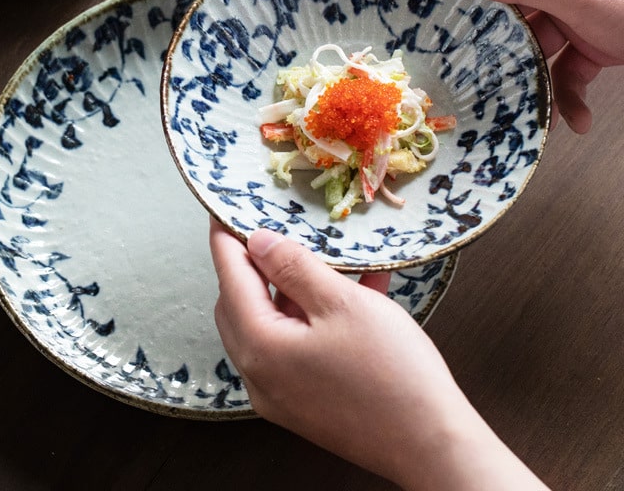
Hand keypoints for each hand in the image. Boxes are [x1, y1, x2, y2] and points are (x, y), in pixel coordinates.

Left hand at [210, 219, 548, 489]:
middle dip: (253, 265)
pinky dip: (310, 318)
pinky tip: (348, 293)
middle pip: (240, 304)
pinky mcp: (304, 404)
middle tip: (272, 231)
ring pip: (268, 325)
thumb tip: (257, 242)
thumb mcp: (343, 303)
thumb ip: (294, 267)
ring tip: (319, 259)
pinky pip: (293, 347)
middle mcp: (259, 375)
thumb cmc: (392, 372)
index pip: (229, 278)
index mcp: (260, 346)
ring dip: (287, 290)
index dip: (226, 239)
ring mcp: (279, 395)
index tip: (224, 211)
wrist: (434, 447)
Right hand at [439, 0, 623, 132]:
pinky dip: (568, 95)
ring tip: (513, 100)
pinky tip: (575, 120)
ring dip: (527, 75)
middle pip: (504, 0)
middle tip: (447, 56)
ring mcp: (577, 10)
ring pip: (531, 42)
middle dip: (481, 32)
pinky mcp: (596, 42)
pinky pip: (567, 68)